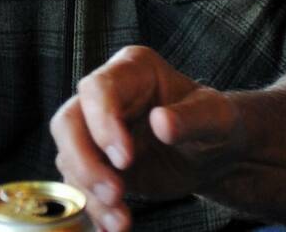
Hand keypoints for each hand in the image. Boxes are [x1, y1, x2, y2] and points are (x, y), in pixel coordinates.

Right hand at [50, 46, 246, 231]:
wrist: (215, 154)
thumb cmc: (216, 124)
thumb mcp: (215, 117)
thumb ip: (192, 118)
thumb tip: (161, 123)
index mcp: (132, 70)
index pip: (97, 90)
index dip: (102, 124)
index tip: (125, 159)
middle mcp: (105, 97)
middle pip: (69, 122)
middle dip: (85, 162)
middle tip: (115, 192)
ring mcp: (96, 130)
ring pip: (69, 158)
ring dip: (90, 193)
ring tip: (121, 219)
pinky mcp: (96, 162)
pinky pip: (80, 184)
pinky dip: (93, 208)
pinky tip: (114, 225)